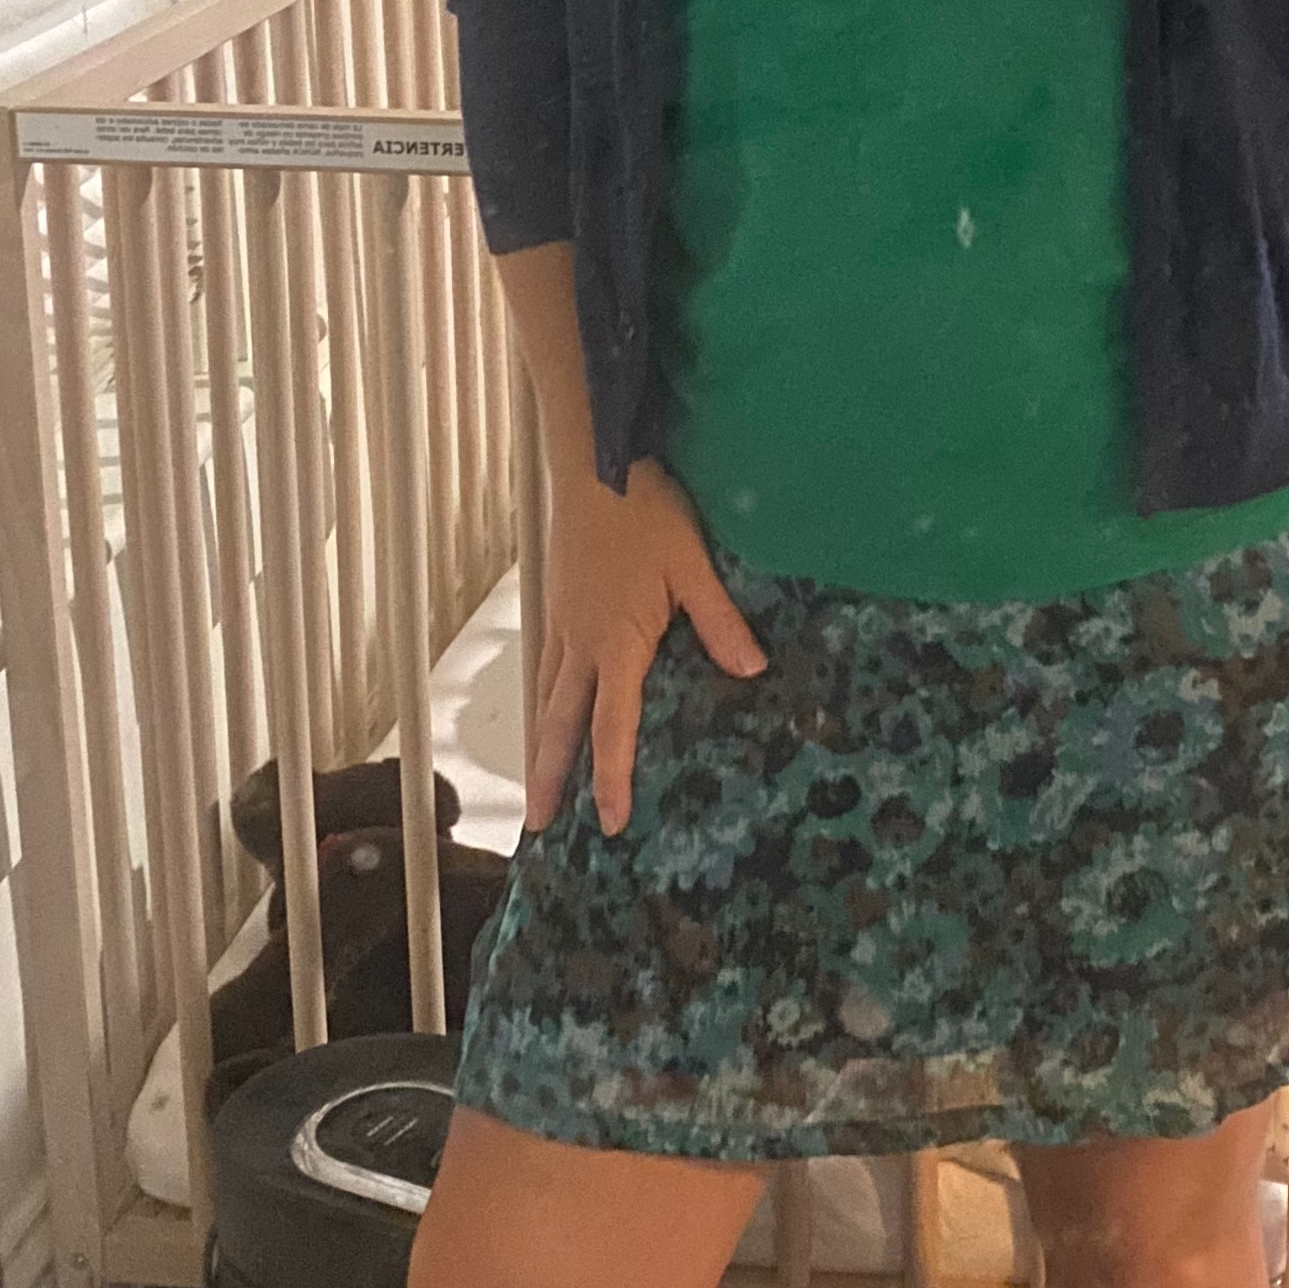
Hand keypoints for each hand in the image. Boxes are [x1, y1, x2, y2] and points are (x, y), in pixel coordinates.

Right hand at [525, 457, 765, 838]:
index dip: (611, 776)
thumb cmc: (644, 510)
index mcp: (615, 643)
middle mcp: (579, 643)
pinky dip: (542, 699)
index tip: (609, 821)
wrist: (592, 462)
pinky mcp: (555, 604)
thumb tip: (751, 670)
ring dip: (541, 743)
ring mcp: (561, 623)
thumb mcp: (691, 564)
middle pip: (559, 725)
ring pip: (546, 697)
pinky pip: (545, 665)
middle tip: (538, 825)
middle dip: (550, 777)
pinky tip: (547, 708)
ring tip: (537, 783)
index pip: (611, 726)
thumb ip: (719, 620)